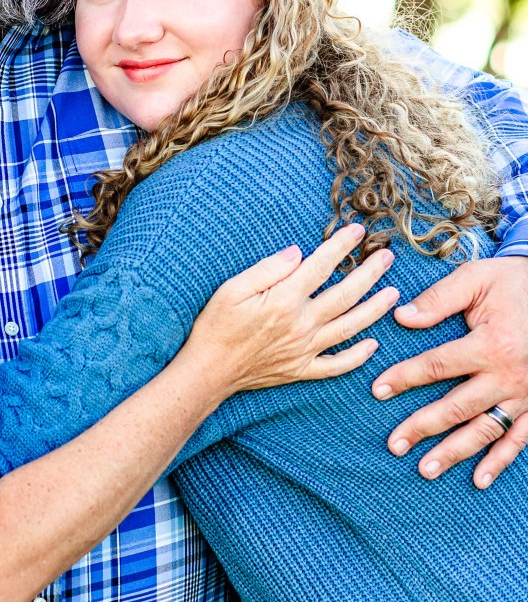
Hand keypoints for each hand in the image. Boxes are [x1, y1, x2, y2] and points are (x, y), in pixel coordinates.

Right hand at [186, 223, 397, 395]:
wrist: (207, 370)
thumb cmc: (215, 326)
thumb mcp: (232, 288)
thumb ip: (268, 269)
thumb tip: (298, 252)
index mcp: (284, 300)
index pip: (321, 266)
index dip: (341, 246)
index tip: (358, 230)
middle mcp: (301, 325)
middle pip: (345, 295)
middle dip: (370, 273)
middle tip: (388, 257)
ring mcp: (305, 350)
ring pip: (350, 327)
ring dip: (375, 310)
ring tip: (394, 293)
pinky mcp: (301, 370)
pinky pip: (337, 365)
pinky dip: (358, 356)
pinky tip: (373, 345)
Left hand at [371, 255, 527, 487]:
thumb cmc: (515, 284)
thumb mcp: (478, 279)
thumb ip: (440, 298)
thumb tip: (402, 317)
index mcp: (490, 344)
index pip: (436, 366)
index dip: (404, 378)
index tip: (378, 390)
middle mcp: (508, 375)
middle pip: (457, 407)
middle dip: (422, 427)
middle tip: (394, 444)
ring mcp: (526, 394)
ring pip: (485, 429)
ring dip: (455, 452)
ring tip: (426, 469)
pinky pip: (520, 438)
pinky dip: (500, 460)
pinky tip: (479, 479)